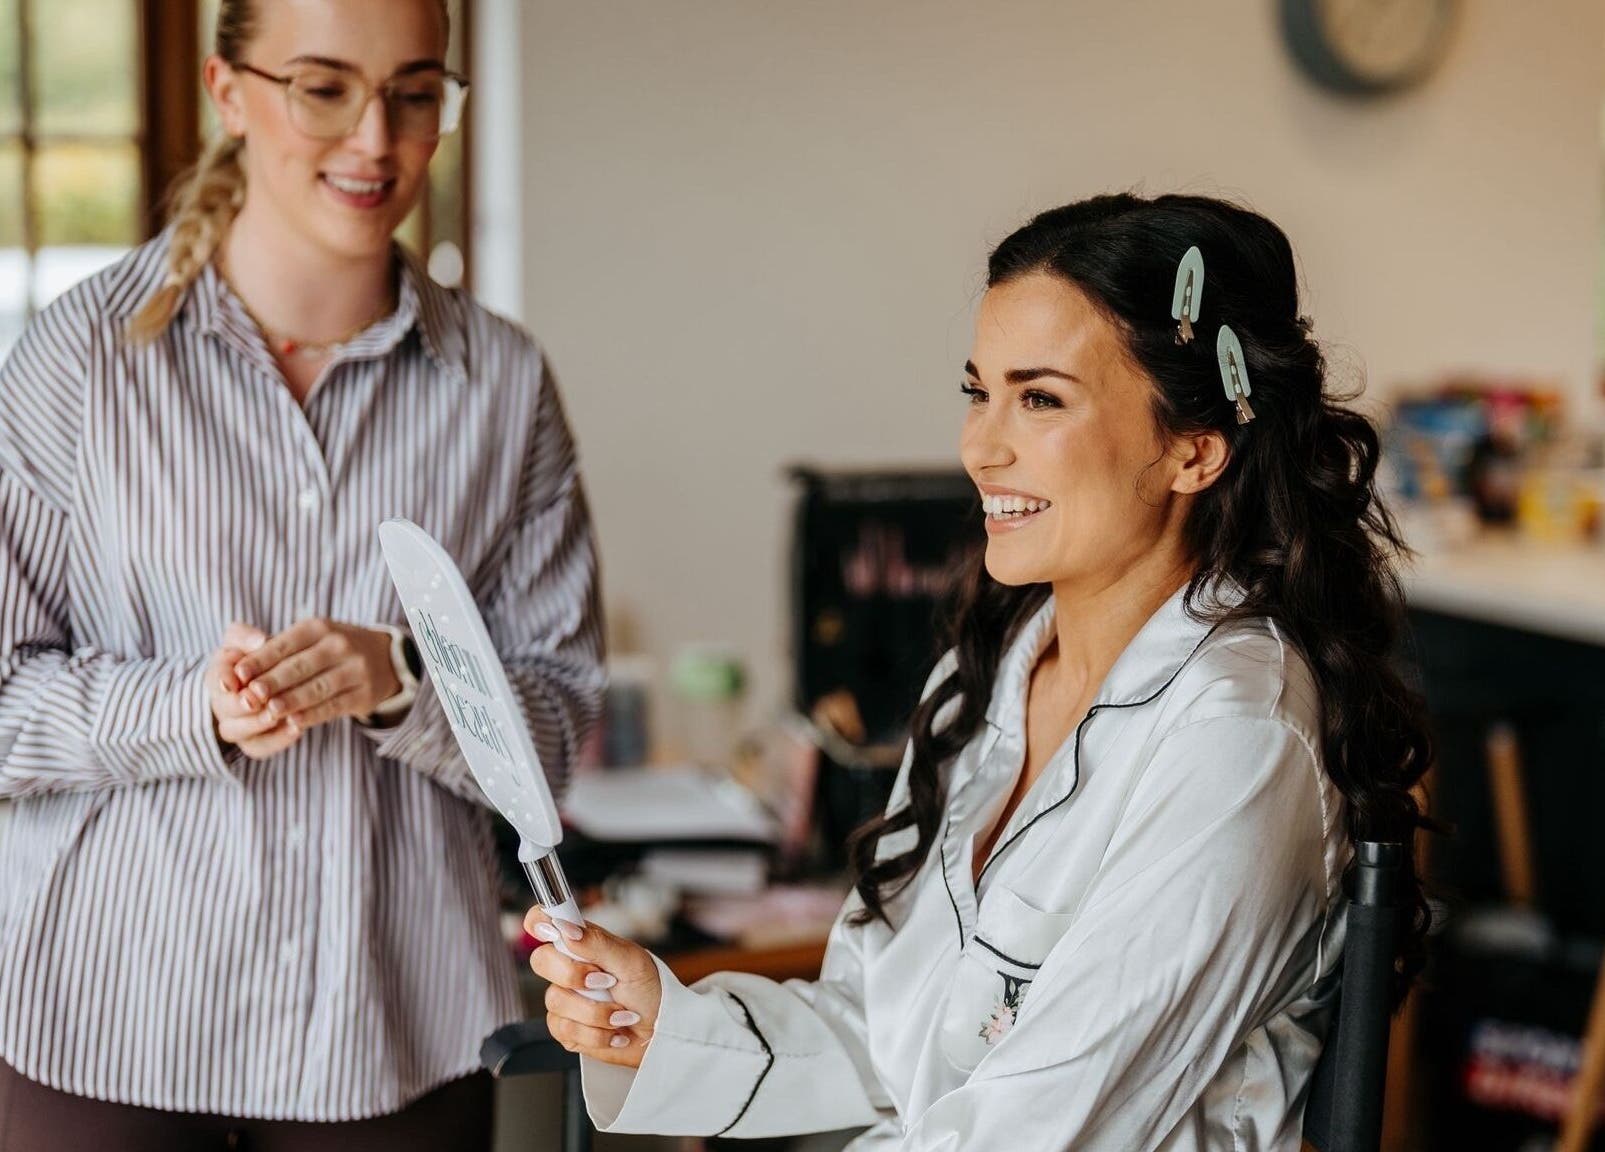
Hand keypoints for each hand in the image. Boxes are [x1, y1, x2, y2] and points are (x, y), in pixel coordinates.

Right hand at [209, 622, 301, 759]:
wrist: (276, 679)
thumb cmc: (258, 655)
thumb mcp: (249, 640)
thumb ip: (248, 637)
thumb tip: (259, 640)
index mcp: (219, 676)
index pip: (215, 679)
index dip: (223, 680)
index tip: (236, 678)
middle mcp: (223, 705)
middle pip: (224, 710)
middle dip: (240, 705)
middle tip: (257, 699)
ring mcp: (238, 726)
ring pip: (240, 733)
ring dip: (258, 724)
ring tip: (280, 715)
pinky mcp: (256, 742)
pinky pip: (261, 747)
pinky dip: (277, 741)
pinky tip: (297, 728)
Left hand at [230, 618, 401, 733]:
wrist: (385, 658)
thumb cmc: (331, 648)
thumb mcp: (309, 636)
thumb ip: (276, 648)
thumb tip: (240, 669)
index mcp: (319, 627)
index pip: (285, 644)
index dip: (260, 659)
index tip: (238, 674)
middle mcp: (339, 645)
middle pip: (300, 666)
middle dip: (272, 682)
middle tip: (249, 696)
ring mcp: (355, 670)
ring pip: (317, 687)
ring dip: (291, 700)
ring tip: (268, 711)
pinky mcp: (363, 695)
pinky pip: (334, 706)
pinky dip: (313, 715)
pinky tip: (294, 722)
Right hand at [526, 908, 662, 1068]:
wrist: (660, 1033)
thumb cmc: (650, 991)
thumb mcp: (631, 961)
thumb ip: (597, 943)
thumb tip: (566, 928)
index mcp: (583, 943)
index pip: (546, 922)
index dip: (539, 921)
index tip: (549, 930)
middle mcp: (569, 968)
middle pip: (541, 960)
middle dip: (573, 975)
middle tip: (605, 981)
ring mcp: (565, 999)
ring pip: (555, 1000)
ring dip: (596, 1011)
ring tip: (621, 1013)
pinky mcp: (566, 1028)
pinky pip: (565, 1029)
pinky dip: (596, 1033)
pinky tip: (613, 1031)